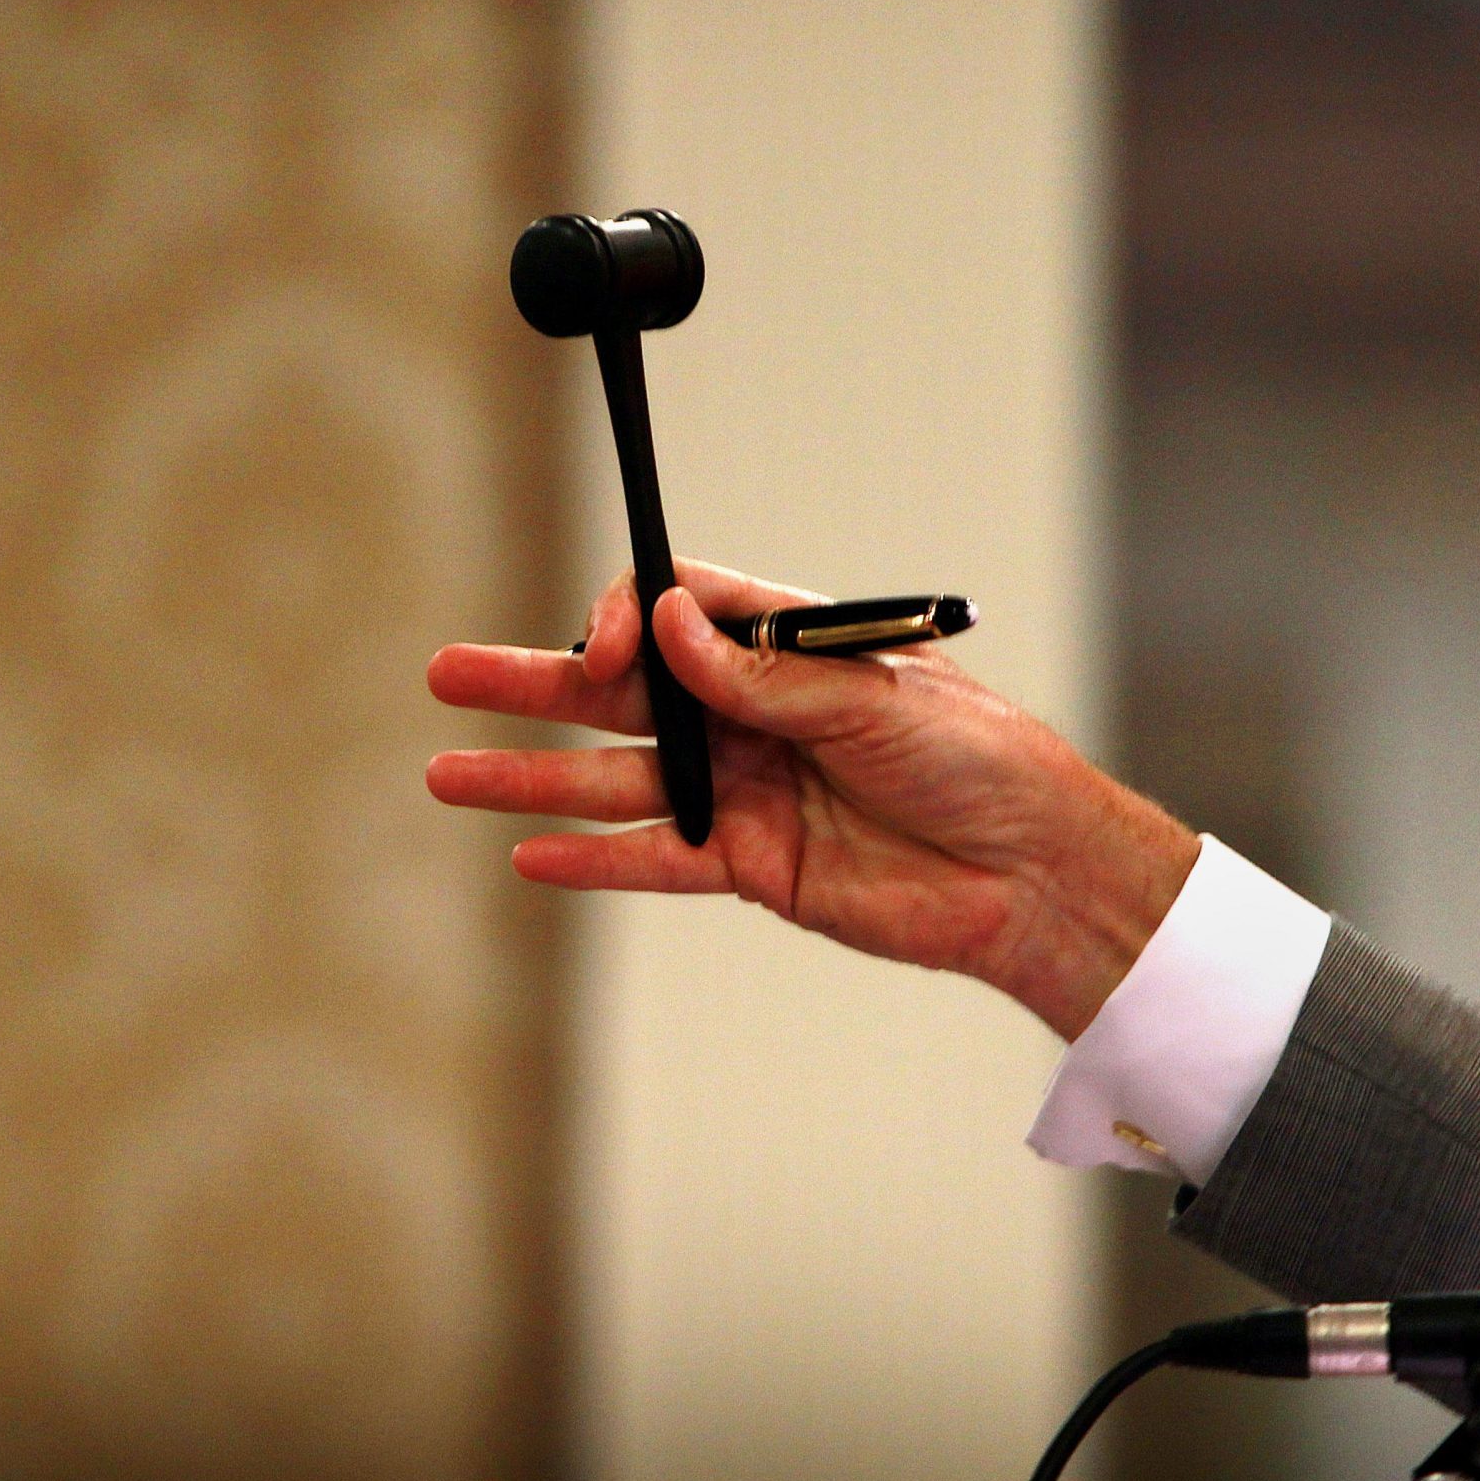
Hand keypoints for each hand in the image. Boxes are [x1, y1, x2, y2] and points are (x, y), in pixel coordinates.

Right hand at [425, 560, 1198, 1039]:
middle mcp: (755, 710)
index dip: (629, 616)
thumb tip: (667, 625)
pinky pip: (651, 857)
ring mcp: (745, 788)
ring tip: (448, 772)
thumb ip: (766, 675)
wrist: (1031, 873)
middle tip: (450, 672)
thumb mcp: (877, 699)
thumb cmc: (981, 760)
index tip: (608, 647)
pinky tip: (526, 855)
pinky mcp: (749, 865)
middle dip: (537, 681)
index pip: (681, 607)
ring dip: (533, 775)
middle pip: (624, 688)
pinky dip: (590, 858)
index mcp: (791, 645)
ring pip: (618, 776)